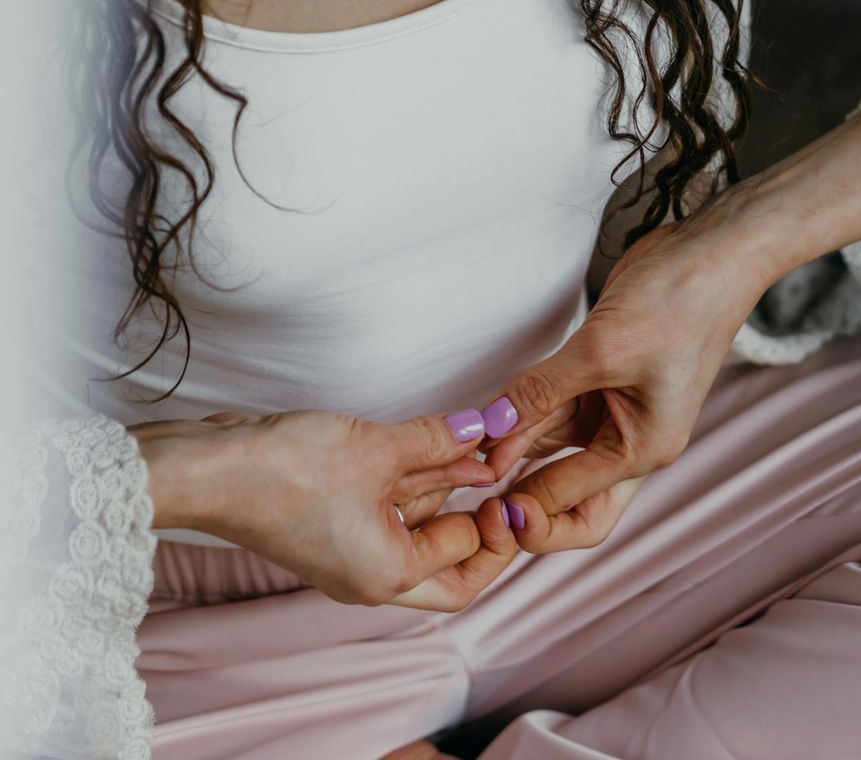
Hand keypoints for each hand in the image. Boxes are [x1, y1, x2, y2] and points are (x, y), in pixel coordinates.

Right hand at [132, 408, 517, 611]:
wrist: (211, 468)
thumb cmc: (286, 473)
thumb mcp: (378, 449)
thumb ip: (437, 441)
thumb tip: (481, 430)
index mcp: (388, 576)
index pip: (465, 566)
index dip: (494, 526)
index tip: (505, 487)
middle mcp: (371, 574)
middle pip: (447, 563)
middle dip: (476, 522)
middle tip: (499, 484)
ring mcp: (350, 551)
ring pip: (417, 527)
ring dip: (446, 489)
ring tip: (477, 450)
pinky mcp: (334, 523)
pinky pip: (389, 509)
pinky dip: (414, 481)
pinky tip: (436, 447)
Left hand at [477, 198, 772, 551]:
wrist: (708, 251)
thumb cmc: (679, 301)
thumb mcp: (602, 350)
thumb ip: (540, 392)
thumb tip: (490, 429)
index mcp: (645, 449)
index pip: (575, 503)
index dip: (524, 504)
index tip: (480, 491)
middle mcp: (632, 439)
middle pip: (569, 494)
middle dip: (524, 496)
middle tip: (477, 489)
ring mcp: (615, 411)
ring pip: (552, 445)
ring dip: (513, 445)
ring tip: (470, 443)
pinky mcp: (599, 381)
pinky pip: (553, 409)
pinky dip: (522, 412)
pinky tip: (490, 415)